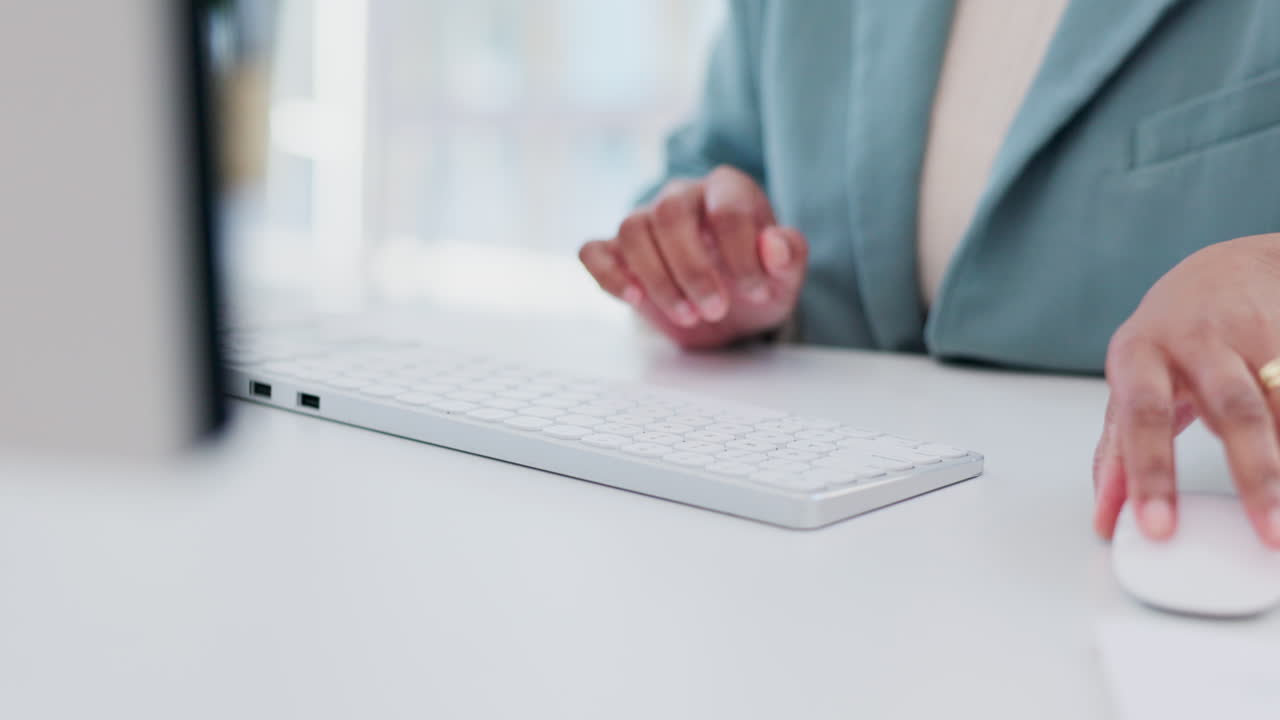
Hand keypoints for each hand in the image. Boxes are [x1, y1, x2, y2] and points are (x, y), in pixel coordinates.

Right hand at [578, 165, 807, 348]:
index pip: (726, 209)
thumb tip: (773, 246)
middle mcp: (682, 195)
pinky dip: (608, 275)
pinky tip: (634, 299)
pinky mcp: (616, 251)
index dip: (741, 255)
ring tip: (687, 315)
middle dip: (692, 269)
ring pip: (632, 229)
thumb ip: (789, 256)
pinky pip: (593, 251)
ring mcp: (645, 220)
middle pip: (669, 212)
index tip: (755, 292)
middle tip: (715, 309)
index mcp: (727, 190)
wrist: (727, 308)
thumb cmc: (755, 282)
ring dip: (657, 279)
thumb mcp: (785, 277)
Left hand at [1093, 234, 1279, 547]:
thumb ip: (1118, 453)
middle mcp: (1199, 339)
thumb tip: (1103, 521)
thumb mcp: (1132, 383)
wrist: (1232, 265)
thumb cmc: (1170, 337)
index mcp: (1142, 353)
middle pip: (1233, 408)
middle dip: (1256, 474)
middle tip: (1269, 533)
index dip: (1150, 475)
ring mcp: (1257, 333)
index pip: (1143, 419)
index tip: (1158, 529)